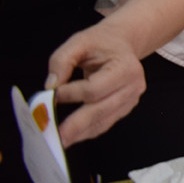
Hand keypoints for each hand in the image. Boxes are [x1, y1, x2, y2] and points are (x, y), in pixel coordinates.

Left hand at [46, 22, 147, 146]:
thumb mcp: (78, 42)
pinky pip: (106, 123)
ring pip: (103, 120)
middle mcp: (133, 86)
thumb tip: (50, 87)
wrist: (123, 43)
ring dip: (81, 132)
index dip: (71, 94)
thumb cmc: (101, 42)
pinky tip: (73, 135)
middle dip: (76, 124)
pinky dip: (88, 130)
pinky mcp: (126, 108)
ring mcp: (131, 99)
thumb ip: (61, 61)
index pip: (94, 88)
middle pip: (101, 109)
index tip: (51, 95)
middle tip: (55, 136)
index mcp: (125, 67)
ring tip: (60, 140)